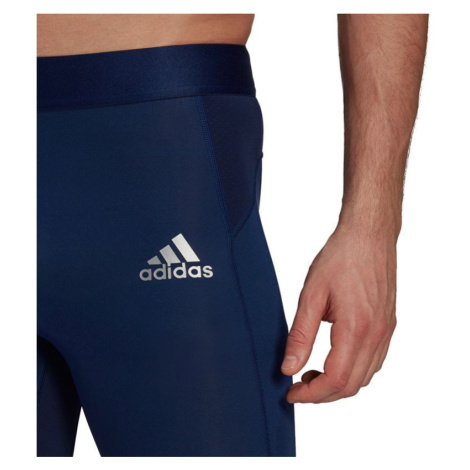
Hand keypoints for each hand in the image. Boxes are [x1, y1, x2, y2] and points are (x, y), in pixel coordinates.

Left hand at [281, 224, 396, 403]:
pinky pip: (374, 361)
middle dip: (323, 394)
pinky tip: (335, 359)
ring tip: (312, 374)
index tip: (291, 392)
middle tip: (298, 386)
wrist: (369, 235)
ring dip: (339, 384)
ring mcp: (386, 331)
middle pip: (352, 385)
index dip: (311, 394)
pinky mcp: (388, 325)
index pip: (336, 379)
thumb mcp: (311, 295)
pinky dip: (354, 371)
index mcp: (356, 328)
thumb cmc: (340, 258)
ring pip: (365, 376)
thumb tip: (289, 368)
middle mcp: (377, 334)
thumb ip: (300, 334)